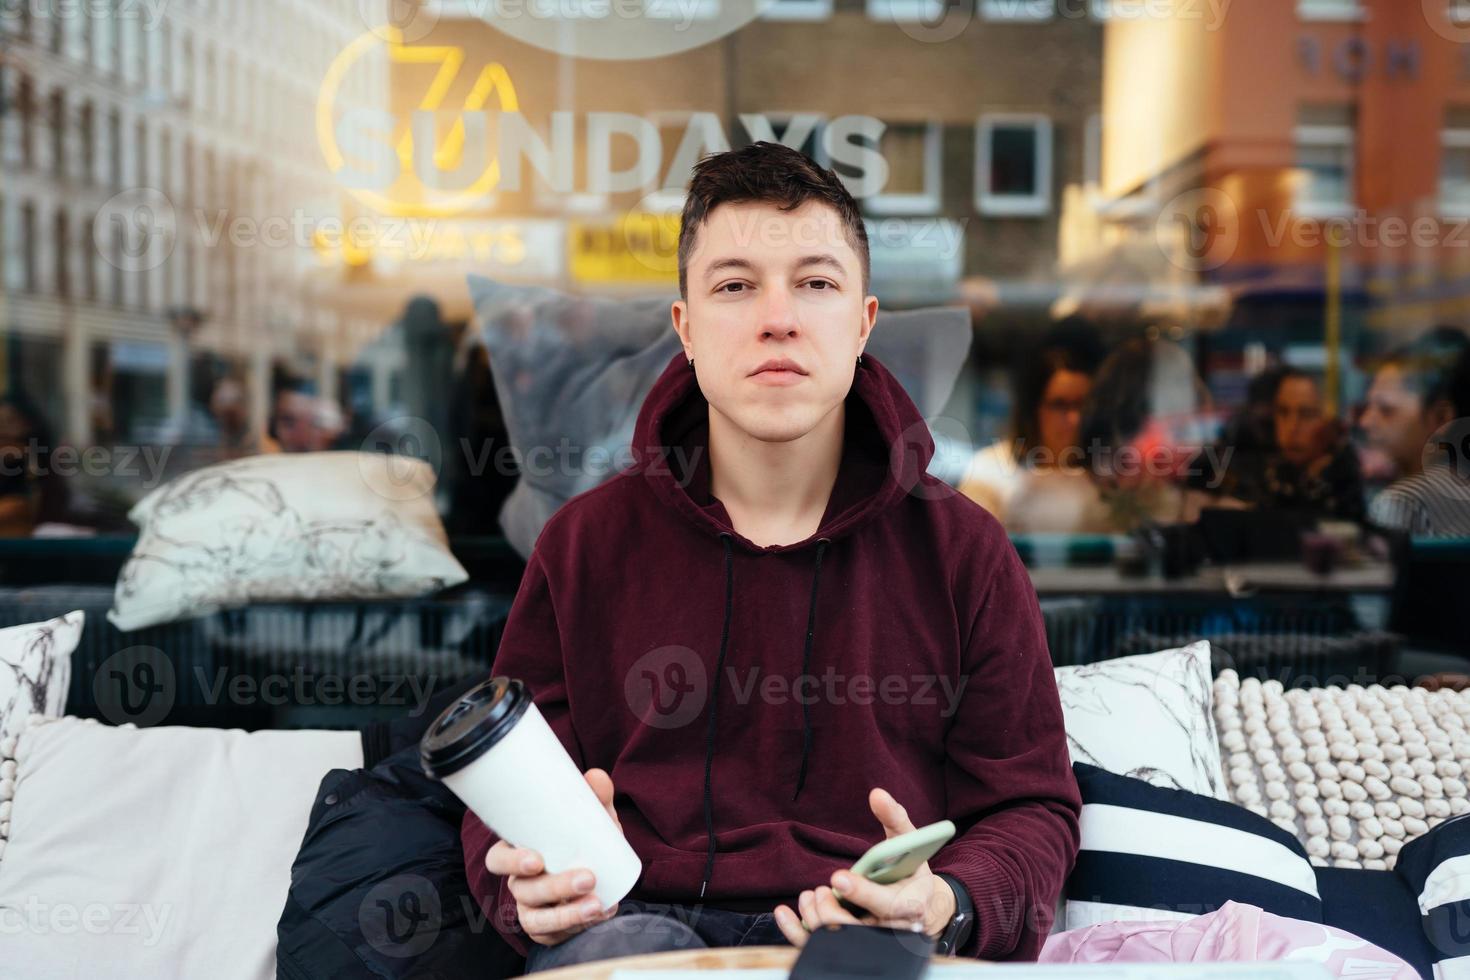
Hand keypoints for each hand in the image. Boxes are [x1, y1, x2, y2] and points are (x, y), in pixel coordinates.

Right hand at [484, 768, 622, 946]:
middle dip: (555, 887)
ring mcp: (531, 910)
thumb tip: (595, 776)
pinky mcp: (547, 930)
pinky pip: (555, 934)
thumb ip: (596, 799)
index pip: (498, 859)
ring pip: (538, 917)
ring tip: (597, 904)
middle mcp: (520, 883)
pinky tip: (601, 914)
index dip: (511, 861)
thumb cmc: (587, 843)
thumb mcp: (595, 821)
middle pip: (523, 889)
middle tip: (588, 877)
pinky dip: (578, 926)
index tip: (537, 860)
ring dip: (568, 913)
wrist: (604, 878)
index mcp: (519, 852)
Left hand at [774, 788, 956, 947]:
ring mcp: (870, 942)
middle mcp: (890, 929)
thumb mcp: (909, 843)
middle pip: (855, 930)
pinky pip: (820, 948)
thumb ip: (894, 819)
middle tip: (819, 890)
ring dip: (815, 917)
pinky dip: (797, 932)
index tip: (838, 878)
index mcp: (910, 903)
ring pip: (837, 941)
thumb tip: (877, 794)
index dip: (861, 893)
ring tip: (810, 895)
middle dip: (831, 909)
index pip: (885, 905)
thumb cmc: (911, 871)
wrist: (922, 908)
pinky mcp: (851, 947)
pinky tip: (785, 912)